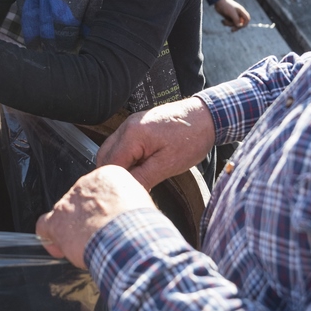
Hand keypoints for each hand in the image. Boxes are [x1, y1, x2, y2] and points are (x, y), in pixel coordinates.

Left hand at [36, 167, 154, 267]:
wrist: (128, 238)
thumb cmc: (140, 226)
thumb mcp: (142, 206)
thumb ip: (126, 205)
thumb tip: (124, 216)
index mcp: (108, 175)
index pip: (99, 188)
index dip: (102, 208)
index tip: (108, 219)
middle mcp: (85, 184)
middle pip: (80, 201)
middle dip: (88, 218)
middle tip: (100, 236)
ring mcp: (69, 202)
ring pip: (64, 214)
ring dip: (72, 229)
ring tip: (86, 245)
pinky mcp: (57, 221)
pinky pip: (45, 226)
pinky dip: (50, 237)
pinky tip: (60, 248)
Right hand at [95, 97, 215, 189]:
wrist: (205, 116)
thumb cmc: (191, 138)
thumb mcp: (168, 164)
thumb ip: (143, 177)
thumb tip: (127, 190)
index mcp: (132, 135)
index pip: (110, 164)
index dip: (117, 181)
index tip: (126, 194)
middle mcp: (126, 127)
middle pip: (104, 157)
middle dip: (114, 175)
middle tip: (130, 188)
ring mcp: (130, 125)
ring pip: (111, 151)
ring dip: (119, 166)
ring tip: (136, 178)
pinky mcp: (136, 126)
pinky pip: (121, 145)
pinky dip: (125, 158)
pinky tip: (139, 167)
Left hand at [215, 0, 250, 30]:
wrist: (218, 1)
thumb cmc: (226, 5)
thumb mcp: (231, 12)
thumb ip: (236, 19)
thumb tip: (239, 26)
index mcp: (241, 11)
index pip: (247, 19)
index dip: (245, 24)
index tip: (239, 26)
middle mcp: (238, 14)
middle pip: (241, 23)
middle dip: (236, 27)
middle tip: (232, 30)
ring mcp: (233, 16)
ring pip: (234, 24)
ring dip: (229, 24)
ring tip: (224, 21)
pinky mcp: (228, 17)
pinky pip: (229, 23)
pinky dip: (226, 23)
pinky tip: (222, 21)